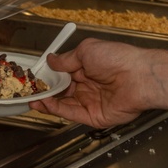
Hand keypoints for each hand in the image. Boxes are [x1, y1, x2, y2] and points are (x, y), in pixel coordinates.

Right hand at [29, 38, 167, 126]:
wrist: (139, 78)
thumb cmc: (118, 59)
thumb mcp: (87, 51)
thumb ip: (67, 59)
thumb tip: (51, 60)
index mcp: (88, 68)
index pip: (63, 74)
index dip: (48, 75)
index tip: (34, 75)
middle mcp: (88, 85)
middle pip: (61, 90)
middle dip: (44, 89)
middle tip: (28, 88)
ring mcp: (90, 102)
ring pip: (63, 103)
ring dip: (46, 101)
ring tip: (31, 97)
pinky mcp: (93, 117)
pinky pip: (70, 113)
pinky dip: (55, 109)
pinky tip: (44, 103)